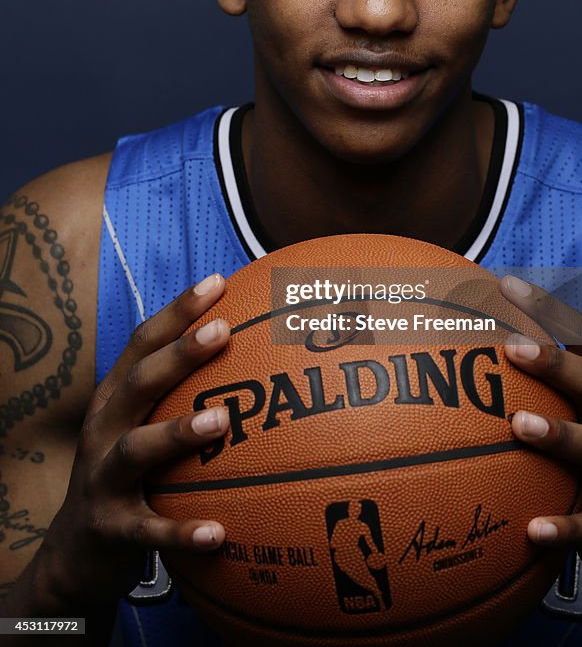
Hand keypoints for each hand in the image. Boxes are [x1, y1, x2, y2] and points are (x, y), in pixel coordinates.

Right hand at [38, 274, 230, 608]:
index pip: (143, 343)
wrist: (74, 552)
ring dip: (178, 433)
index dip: (178, 311)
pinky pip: (148, 532)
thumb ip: (182, 392)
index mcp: (114, 399)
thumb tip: (255, 355)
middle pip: (139, 383)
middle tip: (223, 331)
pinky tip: (218, 534)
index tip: (218, 282)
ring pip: (136, 450)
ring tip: (220, 420)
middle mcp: (104, 430)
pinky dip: (180, 532)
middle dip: (179, 354)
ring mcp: (103, 479)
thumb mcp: (143, 425)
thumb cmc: (129, 473)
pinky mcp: (111, 529)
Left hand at [499, 275, 581, 586]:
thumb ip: (531, 386)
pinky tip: (532, 529)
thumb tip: (457, 350)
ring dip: (561, 435)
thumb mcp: (574, 417)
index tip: (506, 285)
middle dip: (559, 364)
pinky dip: (565, 527)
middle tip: (514, 348)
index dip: (549, 310)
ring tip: (520, 426)